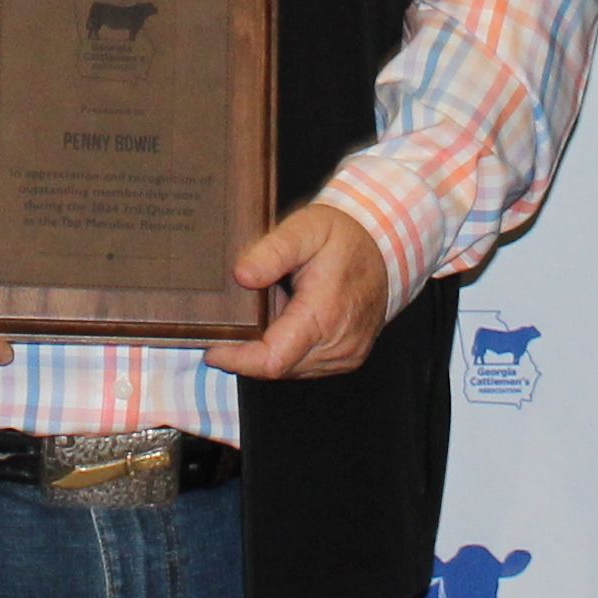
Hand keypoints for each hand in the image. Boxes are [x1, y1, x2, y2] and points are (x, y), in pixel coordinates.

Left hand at [207, 201, 393, 380]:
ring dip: (270, 347)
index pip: (272, 359)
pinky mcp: (347, 358)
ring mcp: (345, 355)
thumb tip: (242, 276)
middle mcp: (338, 343)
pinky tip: (288, 319)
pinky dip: (289, 349)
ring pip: (289, 369)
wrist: (385, 248)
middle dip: (250, 348)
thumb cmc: (344, 237)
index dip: (237, 359)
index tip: (212, 348)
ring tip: (272, 308)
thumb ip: (272, 250)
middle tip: (244, 312)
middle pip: (276, 367)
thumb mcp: (306, 228)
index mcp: (325, 313)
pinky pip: (305, 365)